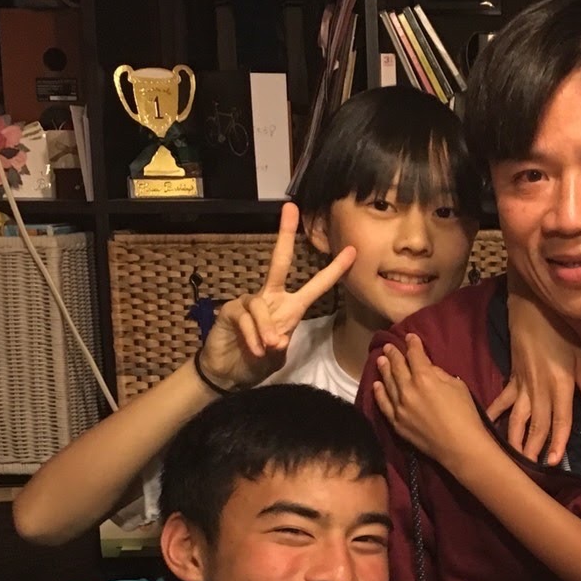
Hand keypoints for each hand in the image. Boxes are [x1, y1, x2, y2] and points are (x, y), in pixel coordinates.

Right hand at [199, 202, 356, 389]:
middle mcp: (271, 298)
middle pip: (279, 262)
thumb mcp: (277, 355)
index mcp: (289, 307)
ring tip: (269, 348)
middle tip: (291, 208)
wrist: (228, 372)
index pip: (315, 286)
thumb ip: (280, 345)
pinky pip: (247, 318)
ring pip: (262, 306)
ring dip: (267, 329)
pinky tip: (256, 348)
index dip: (333, 270)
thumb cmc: (257, 360)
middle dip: (285, 235)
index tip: (351, 252)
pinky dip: (253, 335)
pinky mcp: (232, 311)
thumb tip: (277, 339)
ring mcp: (250, 302)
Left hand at [373, 333, 485, 472]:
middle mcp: (407, 390)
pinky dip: (379, 393)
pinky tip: (376, 385)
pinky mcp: (396, 423)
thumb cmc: (465, 415)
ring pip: (387, 383)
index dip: (413, 344)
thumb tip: (428, 369)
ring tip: (380, 359)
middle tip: (389, 346)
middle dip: (393, 354)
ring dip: (384, 370)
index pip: (415, 355)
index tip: (410, 337)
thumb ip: (440, 374)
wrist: (459, 446)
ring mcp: (399, 407)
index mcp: (424, 378)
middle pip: (397, 367)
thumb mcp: (457, 386)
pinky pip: (383, 404)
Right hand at [489, 274, 580, 465]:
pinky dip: (495, 416)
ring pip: (517, 418)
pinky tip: (488, 429)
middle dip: (533, 449)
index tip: (552, 462)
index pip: (560, 420)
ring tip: (513, 459)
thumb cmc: (562, 332)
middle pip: (537, 425)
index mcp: (561, 385)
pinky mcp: (512, 380)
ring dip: (515, 440)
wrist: (532, 312)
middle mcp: (540, 390)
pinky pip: (502, 402)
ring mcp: (523, 386)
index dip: (557, 442)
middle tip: (530, 470)